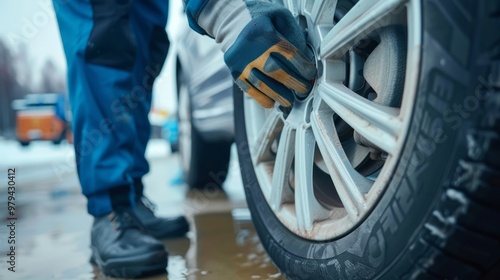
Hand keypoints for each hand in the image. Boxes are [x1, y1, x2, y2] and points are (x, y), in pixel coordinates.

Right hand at [186, 0, 316, 107]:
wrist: (233, 23)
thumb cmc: (262, 22)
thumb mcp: (280, 18)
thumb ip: (293, 35)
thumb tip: (306, 59)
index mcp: (264, 34)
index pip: (288, 54)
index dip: (302, 67)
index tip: (310, 74)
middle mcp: (251, 49)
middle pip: (276, 71)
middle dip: (293, 83)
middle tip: (303, 89)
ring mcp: (241, 63)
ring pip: (262, 84)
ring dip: (278, 95)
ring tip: (288, 100)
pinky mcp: (235, 72)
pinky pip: (249, 89)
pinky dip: (262, 98)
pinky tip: (272, 102)